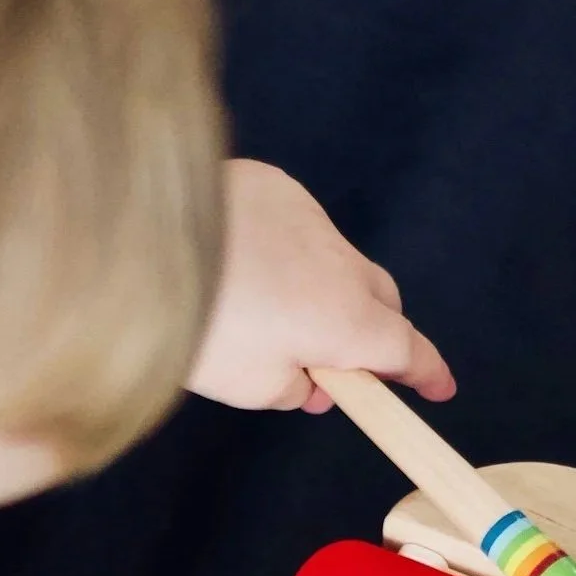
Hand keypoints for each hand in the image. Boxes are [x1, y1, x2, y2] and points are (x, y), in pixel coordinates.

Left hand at [187, 160, 455, 412]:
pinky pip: (296, 226)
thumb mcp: (252, 387)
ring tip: (270, 313)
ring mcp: (309, 217)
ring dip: (323, 289)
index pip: (406, 351)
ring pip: (336, 261)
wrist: (136, 244)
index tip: (439, 388)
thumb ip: (295, 389)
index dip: (425, 373)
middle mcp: (341, 264)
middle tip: (338, 362)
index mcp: (348, 322)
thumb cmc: (198, 327)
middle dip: (372, 332)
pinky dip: (285, 250)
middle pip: (380, 302)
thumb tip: (310, 380)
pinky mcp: (272, 186)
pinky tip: (243, 263)